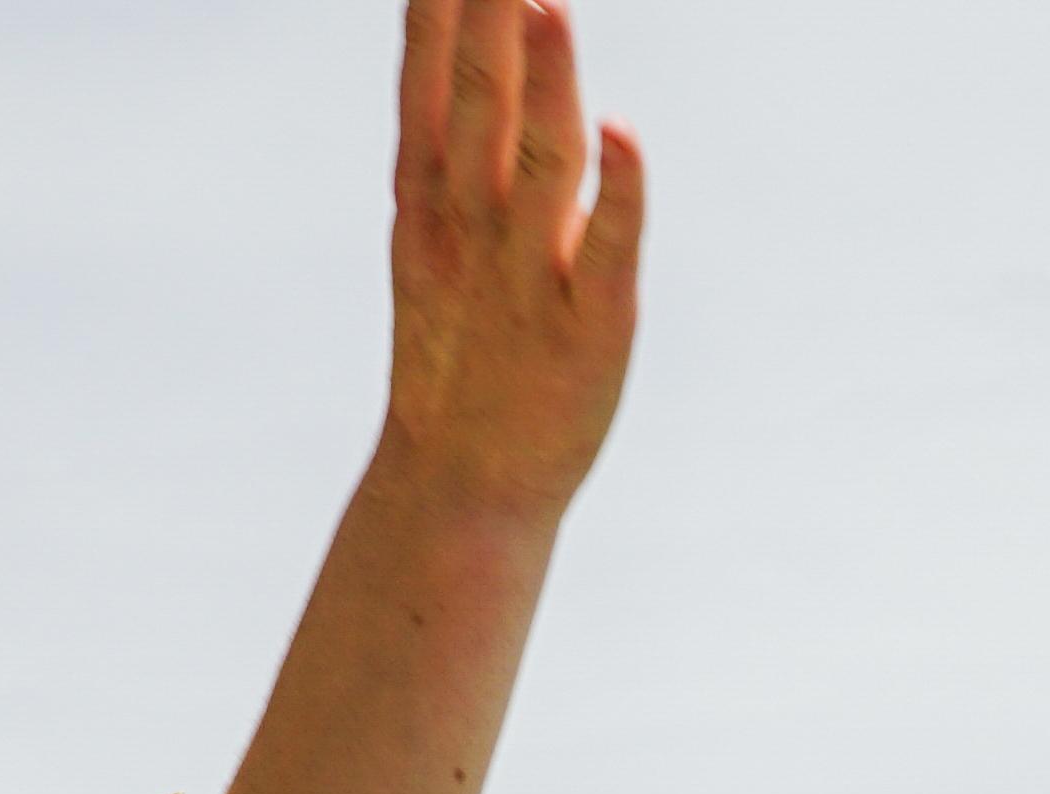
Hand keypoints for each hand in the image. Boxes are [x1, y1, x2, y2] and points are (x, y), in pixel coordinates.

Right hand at [379, 0, 643, 521]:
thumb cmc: (461, 356)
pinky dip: (618, 196)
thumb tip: (472, 50)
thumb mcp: (432, 239)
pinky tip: (620, 134)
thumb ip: (447, 147)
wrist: (464, 489)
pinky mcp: (590, 326)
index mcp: (434, 200)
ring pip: (537, 162)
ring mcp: (529, 275)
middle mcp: (476, 226)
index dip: (435, 12)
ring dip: (544, 84)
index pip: (429, 83)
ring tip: (547, 6)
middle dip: (482, 19)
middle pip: (477, 104)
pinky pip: (607, 251)